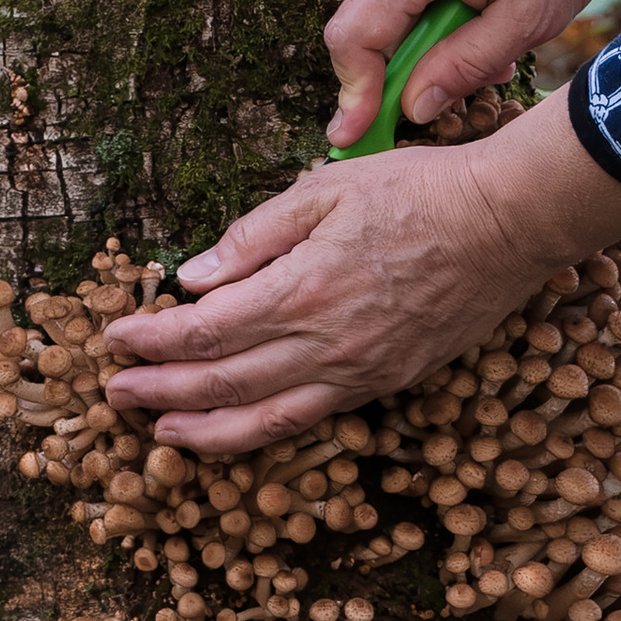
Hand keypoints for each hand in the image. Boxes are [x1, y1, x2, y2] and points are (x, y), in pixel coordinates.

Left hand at [103, 95, 620, 451]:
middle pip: (221, 381)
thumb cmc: (418, 191)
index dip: (152, 339)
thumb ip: (254, 236)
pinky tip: (234, 428)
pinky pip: (308, 419)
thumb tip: (192, 277)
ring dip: (202, 428)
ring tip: (159, 429)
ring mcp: (357, 372)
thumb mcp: (326, 189)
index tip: (116, 336)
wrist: (507, 223)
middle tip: (114, 391)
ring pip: (262, 418)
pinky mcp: (384, 383)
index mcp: (302, 288)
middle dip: (159, 388)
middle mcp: (325, 343)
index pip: (205, 329)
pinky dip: (260, 431)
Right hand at [324, 0, 620, 143]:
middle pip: (372, 25)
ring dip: (436, 34)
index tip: (352, 139)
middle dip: (413, 65)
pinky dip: (442, 3)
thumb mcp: (530, 16)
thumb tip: (412, 108)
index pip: (355, 38)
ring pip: (396, 4)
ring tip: (503, 29)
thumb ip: (464, 65)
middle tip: (480, 77)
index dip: (352, 95)